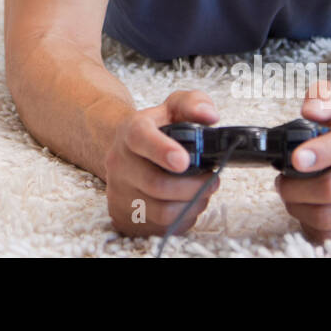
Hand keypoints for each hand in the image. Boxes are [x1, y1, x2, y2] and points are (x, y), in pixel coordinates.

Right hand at [104, 90, 220, 236]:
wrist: (124, 150)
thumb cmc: (156, 130)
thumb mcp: (174, 108)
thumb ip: (194, 103)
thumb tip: (210, 116)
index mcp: (131, 132)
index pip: (141, 139)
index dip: (162, 151)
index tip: (184, 160)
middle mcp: (119, 163)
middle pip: (157, 184)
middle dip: (193, 186)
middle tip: (212, 180)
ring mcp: (119, 192)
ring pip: (162, 212)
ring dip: (191, 205)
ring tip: (201, 192)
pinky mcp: (123, 216)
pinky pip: (160, 228)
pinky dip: (181, 219)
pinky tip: (185, 204)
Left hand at [274, 80, 330, 247]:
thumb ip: (322, 100)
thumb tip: (310, 109)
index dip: (319, 153)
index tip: (295, 159)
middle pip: (328, 189)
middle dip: (294, 188)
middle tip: (282, 182)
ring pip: (326, 218)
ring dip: (299, 209)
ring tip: (294, 196)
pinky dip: (313, 227)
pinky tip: (312, 212)